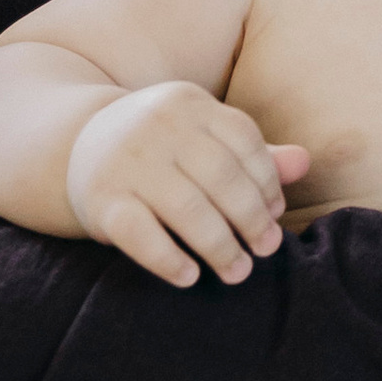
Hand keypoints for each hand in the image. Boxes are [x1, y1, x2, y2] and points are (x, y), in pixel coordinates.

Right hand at [67, 81, 308, 287]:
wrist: (76, 146)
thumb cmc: (160, 148)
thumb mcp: (202, 138)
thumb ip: (252, 154)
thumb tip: (305, 163)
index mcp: (189, 104)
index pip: (244, 143)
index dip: (266, 183)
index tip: (274, 215)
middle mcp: (157, 126)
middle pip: (222, 178)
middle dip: (251, 220)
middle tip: (265, 250)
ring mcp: (126, 161)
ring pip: (187, 210)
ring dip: (220, 247)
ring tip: (237, 272)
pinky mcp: (101, 198)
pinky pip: (139, 234)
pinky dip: (168, 259)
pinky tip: (190, 276)